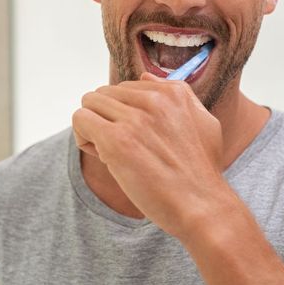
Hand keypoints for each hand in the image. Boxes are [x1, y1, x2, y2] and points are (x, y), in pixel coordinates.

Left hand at [72, 73, 229, 240]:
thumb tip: (144, 76)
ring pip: (89, 104)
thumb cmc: (200, 172)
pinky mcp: (116, 140)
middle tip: (121, 147)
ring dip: (93, 128)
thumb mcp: (203, 122)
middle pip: (103, 94)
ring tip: (110, 152)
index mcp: (172, 93)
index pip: (124, 88)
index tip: (135, 137)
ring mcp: (134, 119)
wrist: (203, 208)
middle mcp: (153, 100)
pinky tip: (101, 156)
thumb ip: (177, 94)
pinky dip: (82, 137)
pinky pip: (80, 119)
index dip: (123, 113)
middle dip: (105, 119)